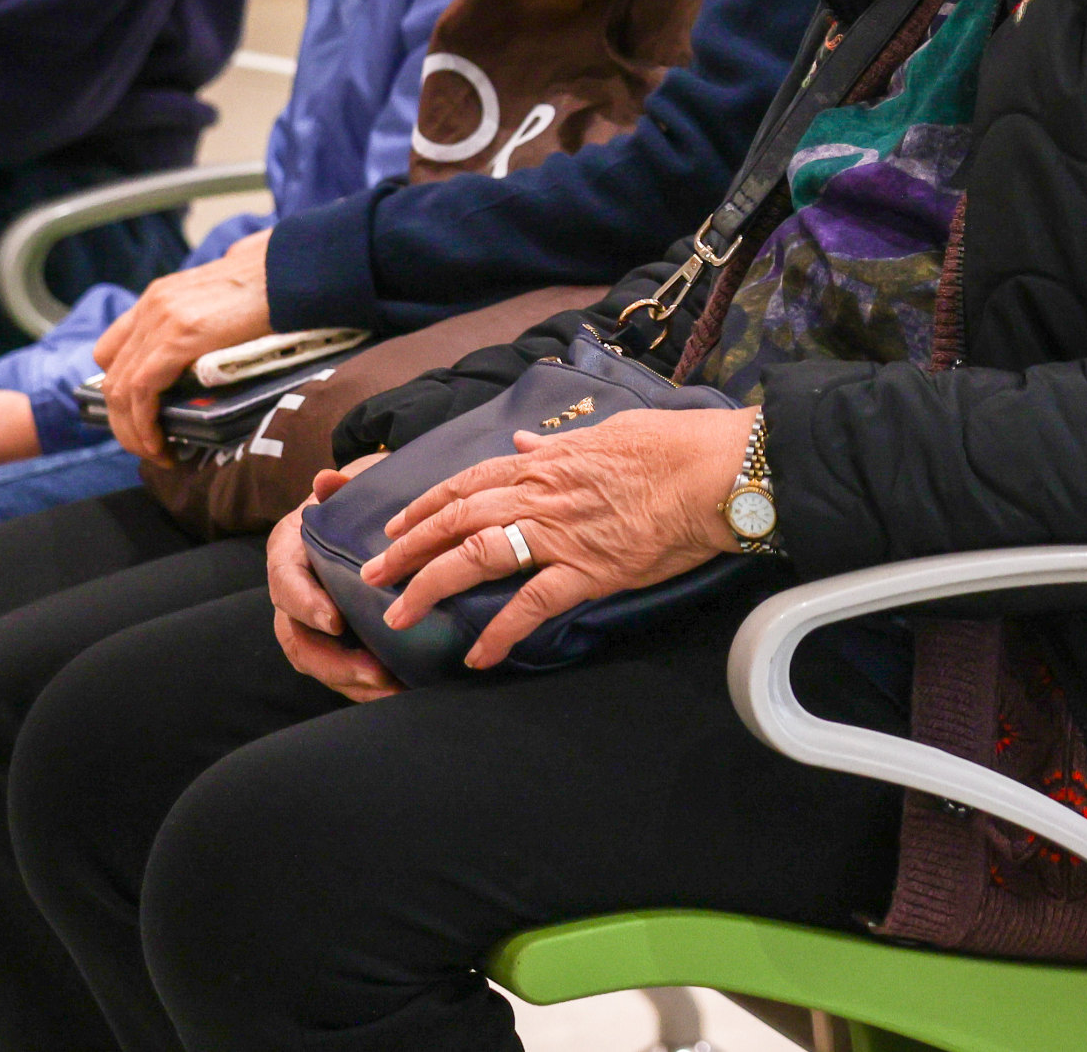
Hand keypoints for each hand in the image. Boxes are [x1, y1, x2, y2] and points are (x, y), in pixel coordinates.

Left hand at [92, 232, 272, 461]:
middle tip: (149, 448)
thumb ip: (197, 327)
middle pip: (112, 378)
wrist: (290, 269)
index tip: (142, 418)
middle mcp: (151, 306)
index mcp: (158, 298)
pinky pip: (142, 390)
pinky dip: (144, 424)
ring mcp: (161, 319)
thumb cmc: (268, 288)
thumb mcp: (218, 304)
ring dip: (133, 431)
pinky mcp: (178, 336)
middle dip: (124, 423)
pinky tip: (161, 442)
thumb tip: (200, 363)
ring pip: (121, 390)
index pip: (110, 352)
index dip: (119, 392)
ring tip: (157, 452)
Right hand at [269, 505, 399, 701]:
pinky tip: (397, 690)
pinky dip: (363, 686)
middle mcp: (292, 591)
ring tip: (390, 687)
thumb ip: (341, 486)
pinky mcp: (333, 640)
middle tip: (374, 671)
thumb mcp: (351, 486)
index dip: (305, 604)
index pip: (285, 582)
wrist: (361, 514)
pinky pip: (340, 671)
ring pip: (316, 662)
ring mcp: (310, 621)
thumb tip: (328, 480)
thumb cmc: (354, 500)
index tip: (334, 620)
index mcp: (289, 551)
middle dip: (332, 661)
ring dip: (351, 681)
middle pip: (295, 637)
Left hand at [359, 408, 756, 670]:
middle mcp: (539, 495)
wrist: (713, 471)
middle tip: (373, 573)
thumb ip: (559, 442)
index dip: (426, 506)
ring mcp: (559, 534)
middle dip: (407, 548)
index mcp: (545, 462)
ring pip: (475, 556)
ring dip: (431, 585)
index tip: (397, 525)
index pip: (468, 481)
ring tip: (401, 614)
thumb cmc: (671, 445)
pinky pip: (531, 604)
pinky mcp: (587, 570)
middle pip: (455, 519)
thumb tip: (525, 440)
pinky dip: (501, 631)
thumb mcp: (607, 431)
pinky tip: (479, 656)